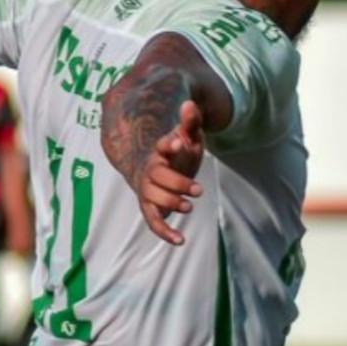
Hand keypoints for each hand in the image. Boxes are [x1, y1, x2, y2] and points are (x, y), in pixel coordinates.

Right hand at [137, 99, 205, 245]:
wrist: (155, 166)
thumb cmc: (176, 151)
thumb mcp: (187, 136)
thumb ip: (190, 123)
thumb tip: (191, 104)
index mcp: (160, 152)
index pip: (161, 146)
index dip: (168, 144)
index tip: (177, 141)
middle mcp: (151, 171)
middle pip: (157, 177)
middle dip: (176, 183)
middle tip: (197, 189)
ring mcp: (149, 189)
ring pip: (152, 199)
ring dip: (169, 204)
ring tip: (189, 207)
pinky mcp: (151, 206)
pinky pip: (154, 221)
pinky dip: (165, 231)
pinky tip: (181, 240)